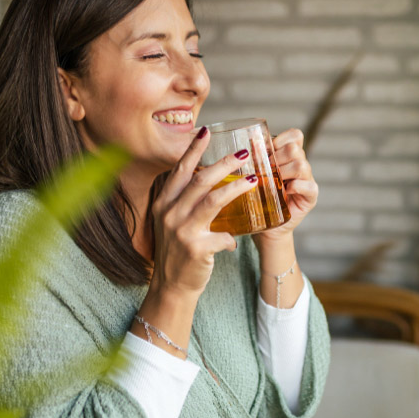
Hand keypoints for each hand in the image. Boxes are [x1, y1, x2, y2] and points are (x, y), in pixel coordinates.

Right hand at [149, 127, 258, 299]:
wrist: (171, 286)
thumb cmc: (177, 251)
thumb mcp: (173, 221)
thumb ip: (185, 201)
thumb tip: (211, 178)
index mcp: (163, 203)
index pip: (180, 170)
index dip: (193, 149)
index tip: (205, 131)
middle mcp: (169, 213)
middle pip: (200, 180)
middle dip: (224, 163)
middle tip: (243, 153)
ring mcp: (182, 231)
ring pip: (213, 201)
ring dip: (236, 188)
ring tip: (254, 180)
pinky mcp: (196, 249)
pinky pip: (223, 236)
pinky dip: (232, 237)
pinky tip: (236, 239)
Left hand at [253, 128, 318, 244]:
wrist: (265, 226)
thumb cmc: (258, 197)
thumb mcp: (255, 174)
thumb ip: (256, 158)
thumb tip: (251, 140)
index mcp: (289, 156)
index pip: (295, 135)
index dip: (280, 140)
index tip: (266, 152)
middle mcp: (301, 165)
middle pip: (295, 149)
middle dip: (277, 158)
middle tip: (265, 172)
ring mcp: (307, 181)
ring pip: (301, 165)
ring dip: (284, 172)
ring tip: (273, 183)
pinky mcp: (310, 198)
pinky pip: (310, 186)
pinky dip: (296, 187)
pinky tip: (285, 192)